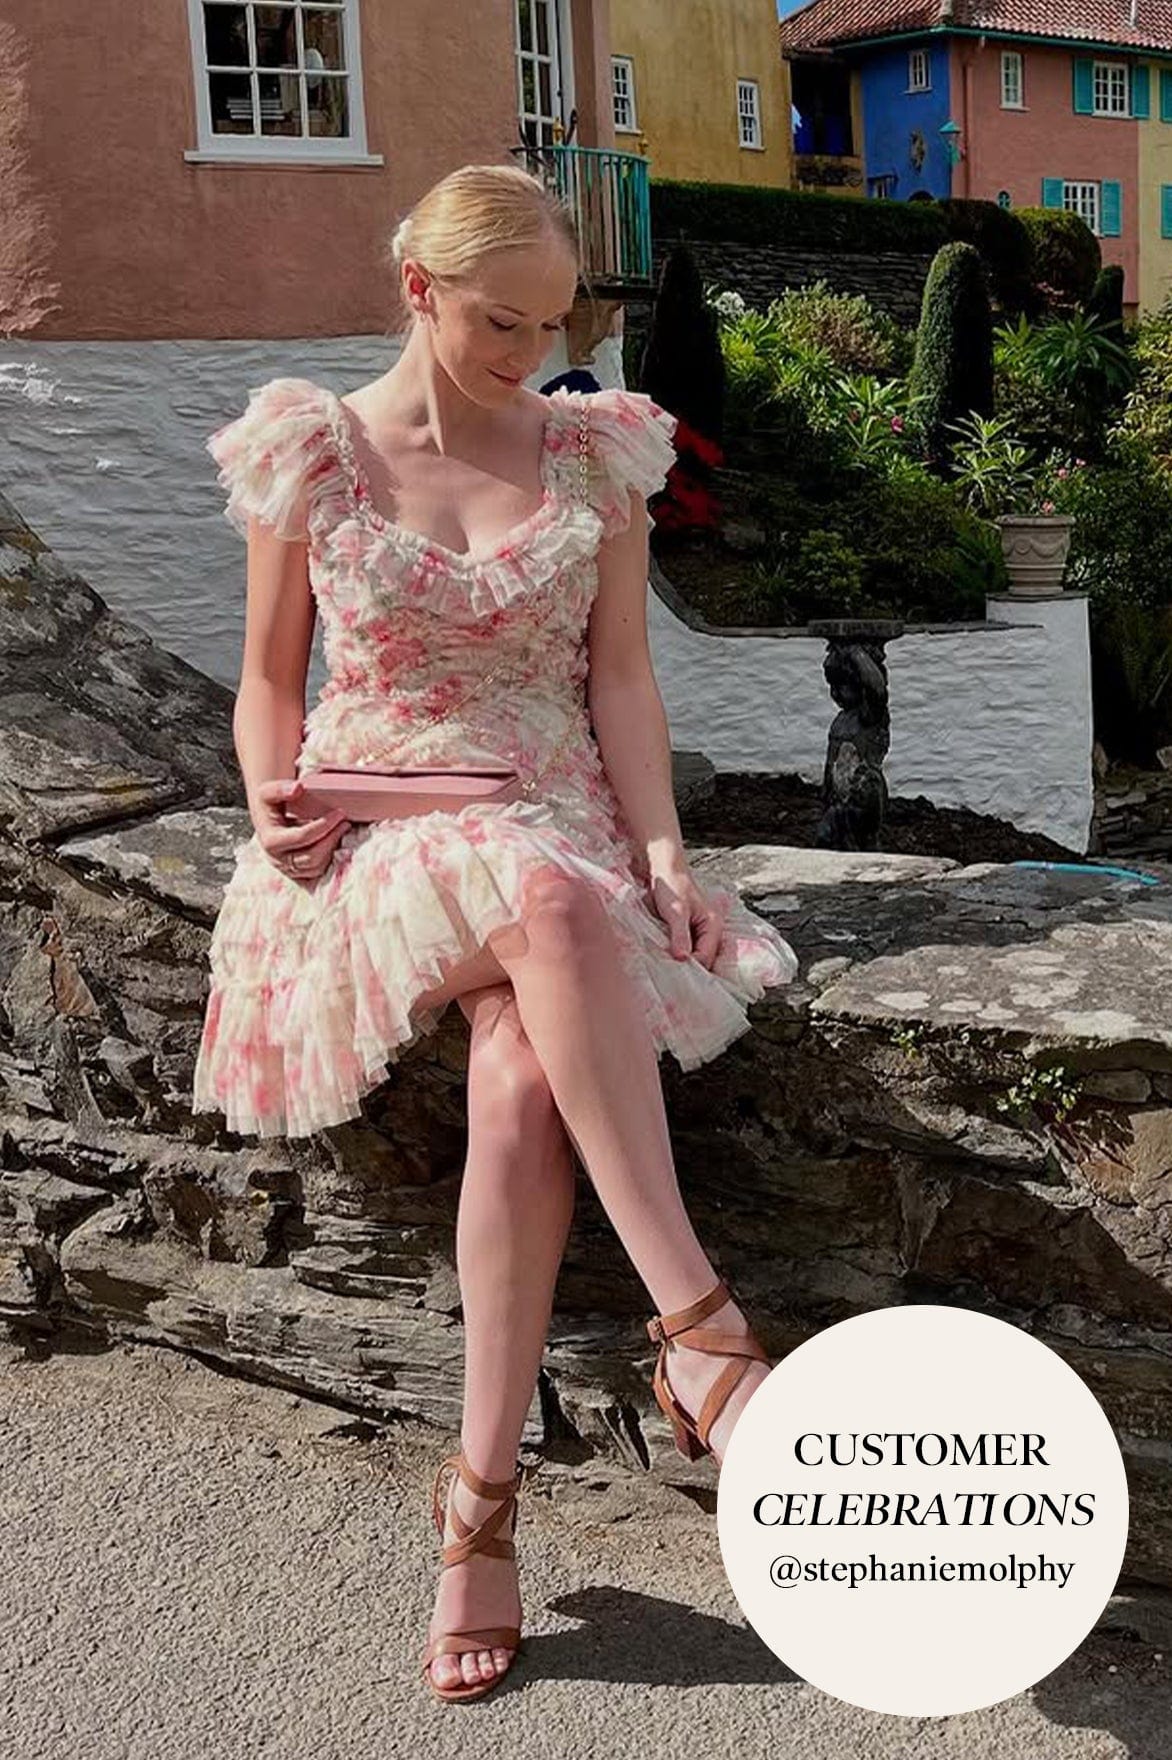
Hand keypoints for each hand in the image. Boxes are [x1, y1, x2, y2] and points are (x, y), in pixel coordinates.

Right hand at [254, 778, 350, 884]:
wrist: (267, 817)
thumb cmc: (269, 803)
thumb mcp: (268, 792)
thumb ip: (280, 788)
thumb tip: (298, 788)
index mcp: (270, 841)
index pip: (302, 837)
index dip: (324, 825)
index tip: (339, 813)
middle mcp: (277, 859)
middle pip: (311, 857)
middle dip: (332, 839)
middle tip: (345, 823)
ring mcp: (287, 869)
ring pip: (316, 868)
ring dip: (333, 849)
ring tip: (342, 830)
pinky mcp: (297, 874)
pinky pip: (317, 873)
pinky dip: (329, 860)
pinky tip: (336, 843)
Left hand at [646, 854, 727, 969]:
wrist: (664, 871)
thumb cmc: (673, 885)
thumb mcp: (676, 912)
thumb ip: (680, 935)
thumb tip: (682, 958)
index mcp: (713, 925)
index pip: (706, 957)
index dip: (691, 966)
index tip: (673, 973)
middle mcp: (709, 932)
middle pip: (703, 960)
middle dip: (687, 967)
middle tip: (669, 972)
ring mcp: (698, 934)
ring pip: (693, 957)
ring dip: (680, 962)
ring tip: (665, 966)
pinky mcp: (686, 934)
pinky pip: (684, 950)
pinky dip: (675, 954)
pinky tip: (664, 957)